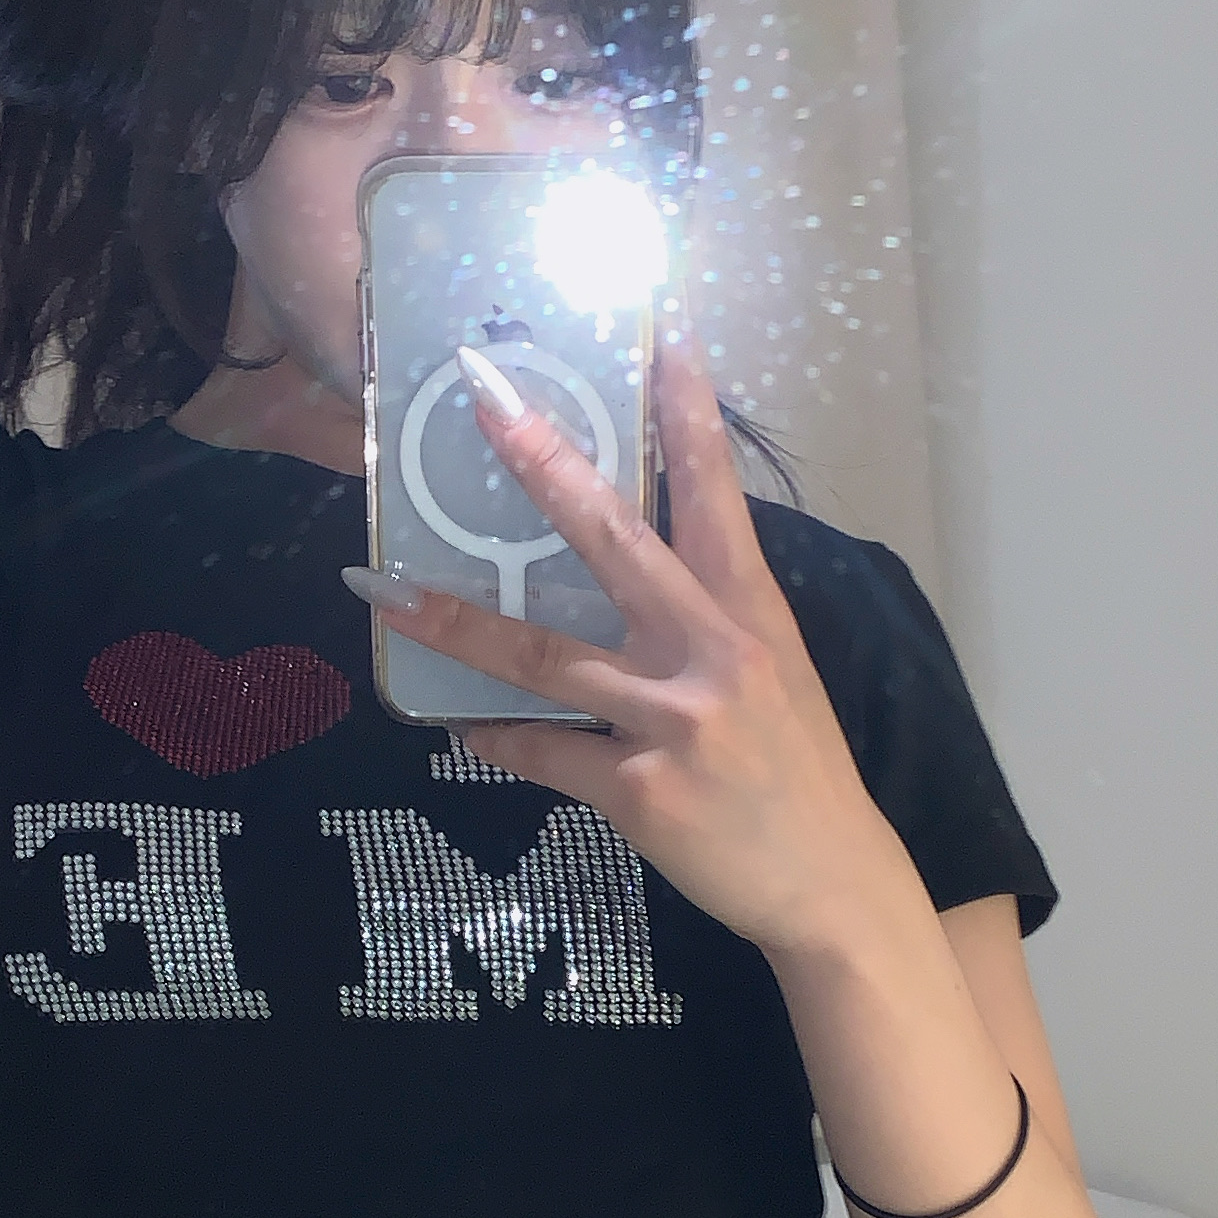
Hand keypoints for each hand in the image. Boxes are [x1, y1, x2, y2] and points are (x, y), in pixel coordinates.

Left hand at [354, 328, 918, 965]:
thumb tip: (633, 573)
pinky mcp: (641, 791)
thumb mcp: (776, 675)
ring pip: (543, 654)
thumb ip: (710, 619)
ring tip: (382, 589)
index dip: (688, 410)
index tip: (665, 330)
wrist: (835, 886)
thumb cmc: (800, 774)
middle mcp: (713, 651)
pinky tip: (451, 725)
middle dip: (544, 464)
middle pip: (613, 539)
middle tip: (486, 399)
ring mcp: (675, 720)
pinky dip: (495, 739)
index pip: (715, 490)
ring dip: (454, 621)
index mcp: (751, 611)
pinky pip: (545, 753)